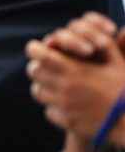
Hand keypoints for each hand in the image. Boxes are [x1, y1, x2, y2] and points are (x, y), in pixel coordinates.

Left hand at [26, 14, 124, 142]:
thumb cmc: (124, 86)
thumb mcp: (116, 60)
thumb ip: (99, 44)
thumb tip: (83, 30)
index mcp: (74, 69)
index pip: (40, 55)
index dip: (35, 49)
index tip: (38, 48)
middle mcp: (64, 87)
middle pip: (34, 72)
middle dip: (39, 67)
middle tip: (48, 67)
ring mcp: (63, 106)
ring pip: (38, 92)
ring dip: (44, 87)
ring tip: (57, 86)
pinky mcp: (67, 121)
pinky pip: (49, 111)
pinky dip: (55, 107)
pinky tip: (67, 104)